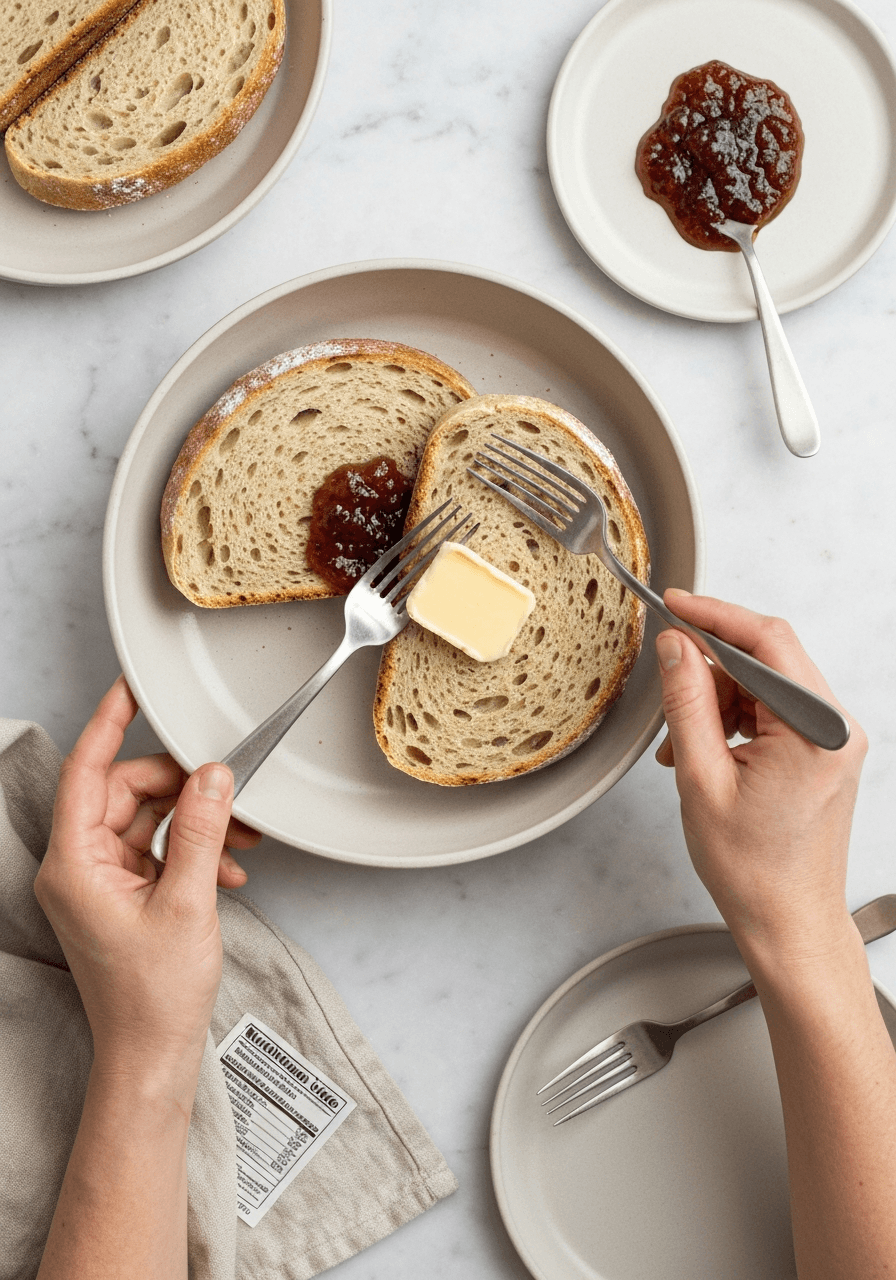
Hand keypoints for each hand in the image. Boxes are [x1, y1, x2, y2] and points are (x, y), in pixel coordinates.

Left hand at [34, 676, 260, 1089]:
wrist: (152, 1055)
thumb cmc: (154, 997)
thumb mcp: (189, 904)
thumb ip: (201, 832)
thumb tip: (212, 776)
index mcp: (74, 865)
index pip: (86, 771)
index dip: (109, 722)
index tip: (130, 687)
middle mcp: (79, 867)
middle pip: (126, 791)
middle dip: (183, 788)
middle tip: (229, 788)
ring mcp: (101, 881)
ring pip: (148, 819)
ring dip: (198, 822)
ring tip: (242, 840)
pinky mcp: (124, 894)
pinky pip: (159, 848)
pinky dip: (196, 851)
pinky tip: (231, 872)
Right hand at [653, 591, 866, 966]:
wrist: (789, 922)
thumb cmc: (754, 871)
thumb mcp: (702, 779)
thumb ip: (688, 703)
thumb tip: (676, 647)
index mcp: (815, 732)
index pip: (766, 643)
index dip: (713, 615)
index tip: (674, 603)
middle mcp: (836, 729)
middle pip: (767, 658)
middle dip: (710, 664)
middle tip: (666, 677)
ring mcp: (833, 740)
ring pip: (766, 684)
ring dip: (716, 699)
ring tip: (681, 743)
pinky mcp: (823, 752)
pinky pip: (773, 711)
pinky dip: (733, 719)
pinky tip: (703, 750)